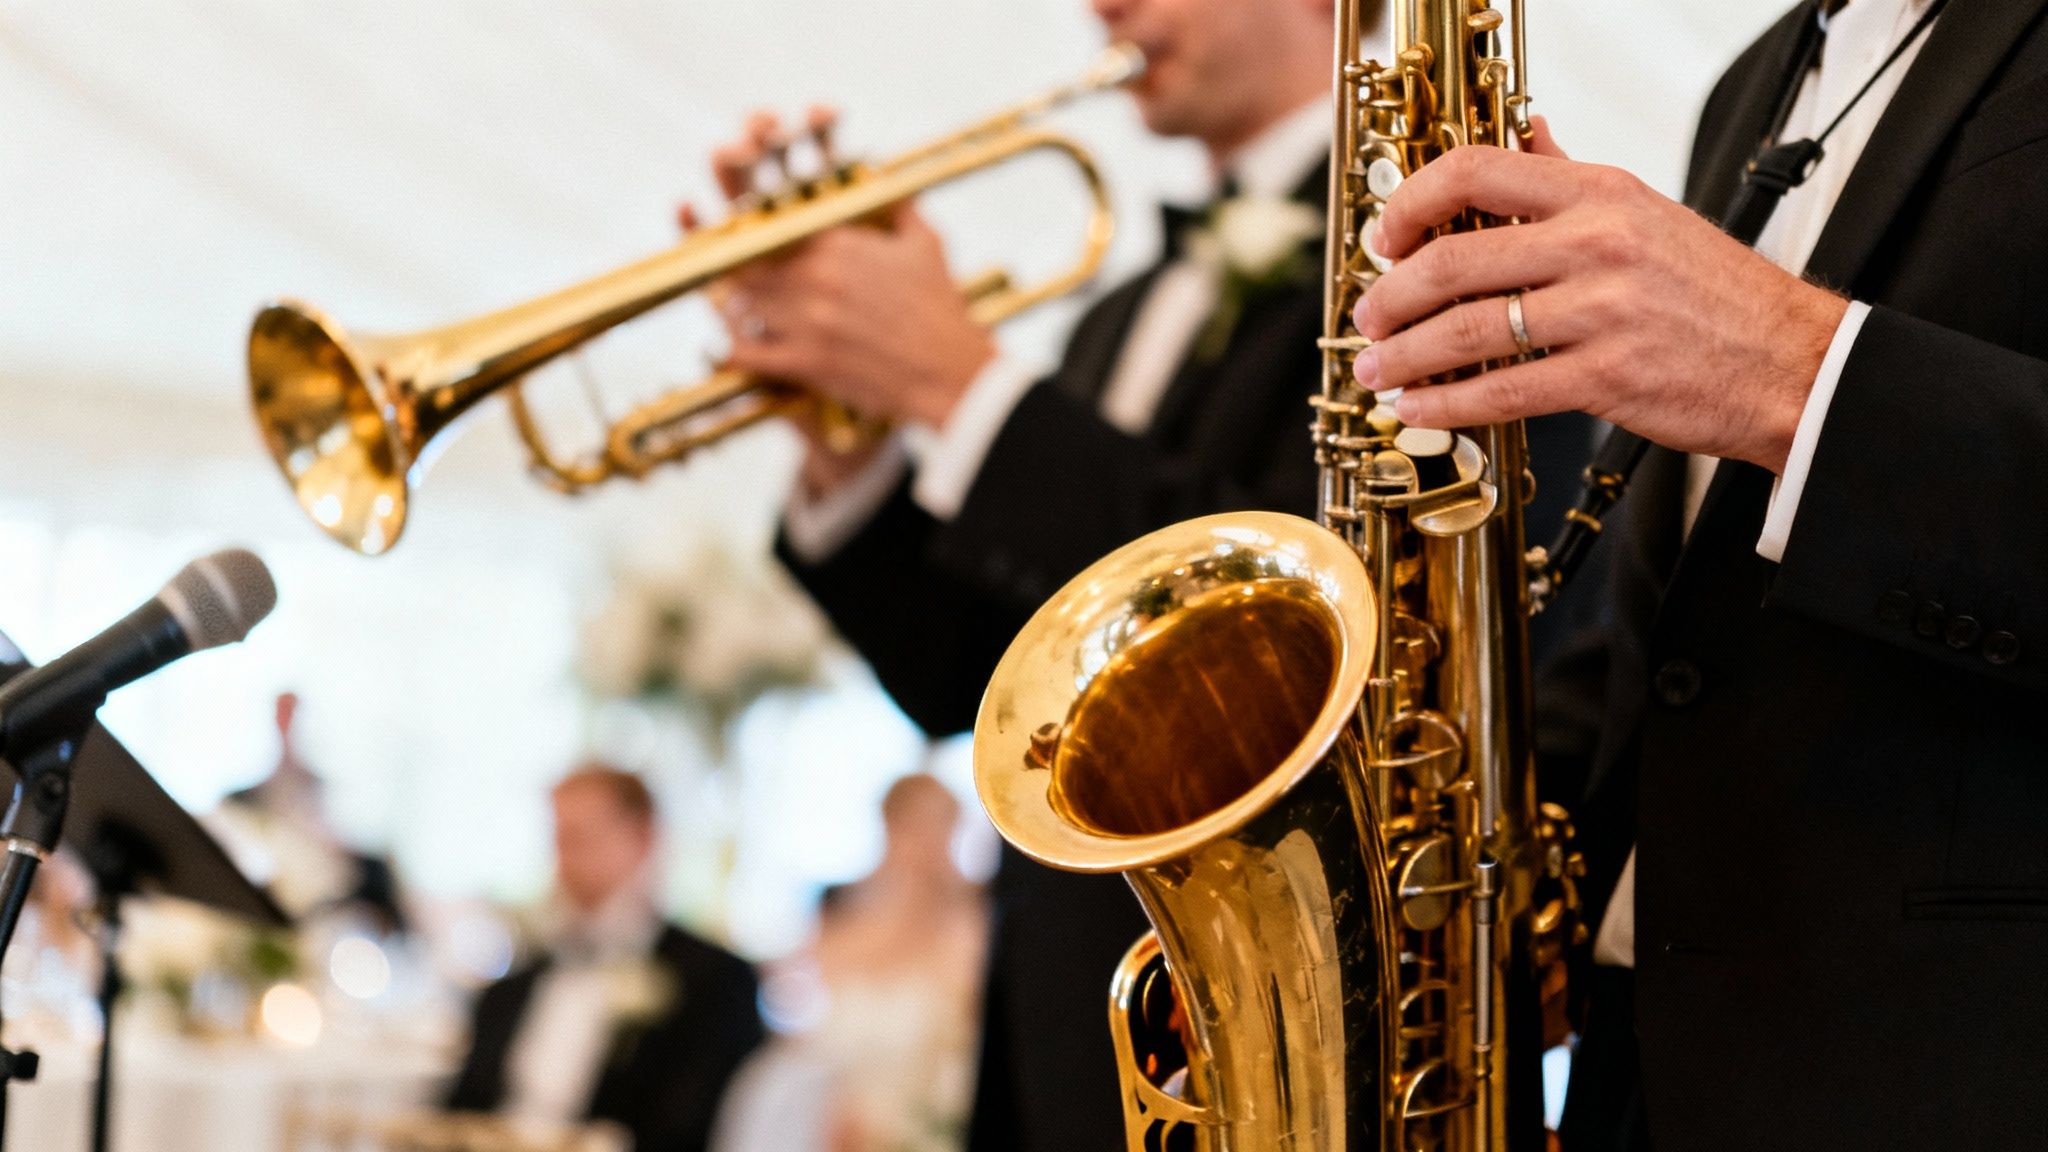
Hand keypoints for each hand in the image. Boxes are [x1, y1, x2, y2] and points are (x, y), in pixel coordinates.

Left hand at [686, 109, 996, 431]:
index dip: (750, 231)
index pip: (770, 225)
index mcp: (837, 242)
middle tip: (732, 272)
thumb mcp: (925, 244)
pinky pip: (747, 353)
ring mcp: (807, 320)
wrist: (949, 370)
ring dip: (735, 305)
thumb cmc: (940, 308)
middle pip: (746, 263)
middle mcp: (815, 276)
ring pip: (741, 304)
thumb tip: (880, 178)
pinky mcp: (807, 362)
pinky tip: (727, 349)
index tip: (746, 236)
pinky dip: (730, 351)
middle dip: (736, 268)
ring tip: (736, 307)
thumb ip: (897, 205)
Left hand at [1350, 119, 1848, 473]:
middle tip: (1367, 319)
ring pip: (1468, 329)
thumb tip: (1526, 135)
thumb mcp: (1646, 211)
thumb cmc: (1716, 293)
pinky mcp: (1607, 377)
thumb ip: (1573, 177)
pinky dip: (1446, 406)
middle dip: (1391, 296)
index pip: (1477, 171)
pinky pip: (1502, 392)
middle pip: (1455, 259)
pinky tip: (1418, 410)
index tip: (1385, 239)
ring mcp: (1602, 310)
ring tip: (1376, 370)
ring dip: (1405, 356)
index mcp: (1600, 192)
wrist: (1793, 363)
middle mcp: (1597, 243)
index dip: (1411, 204)